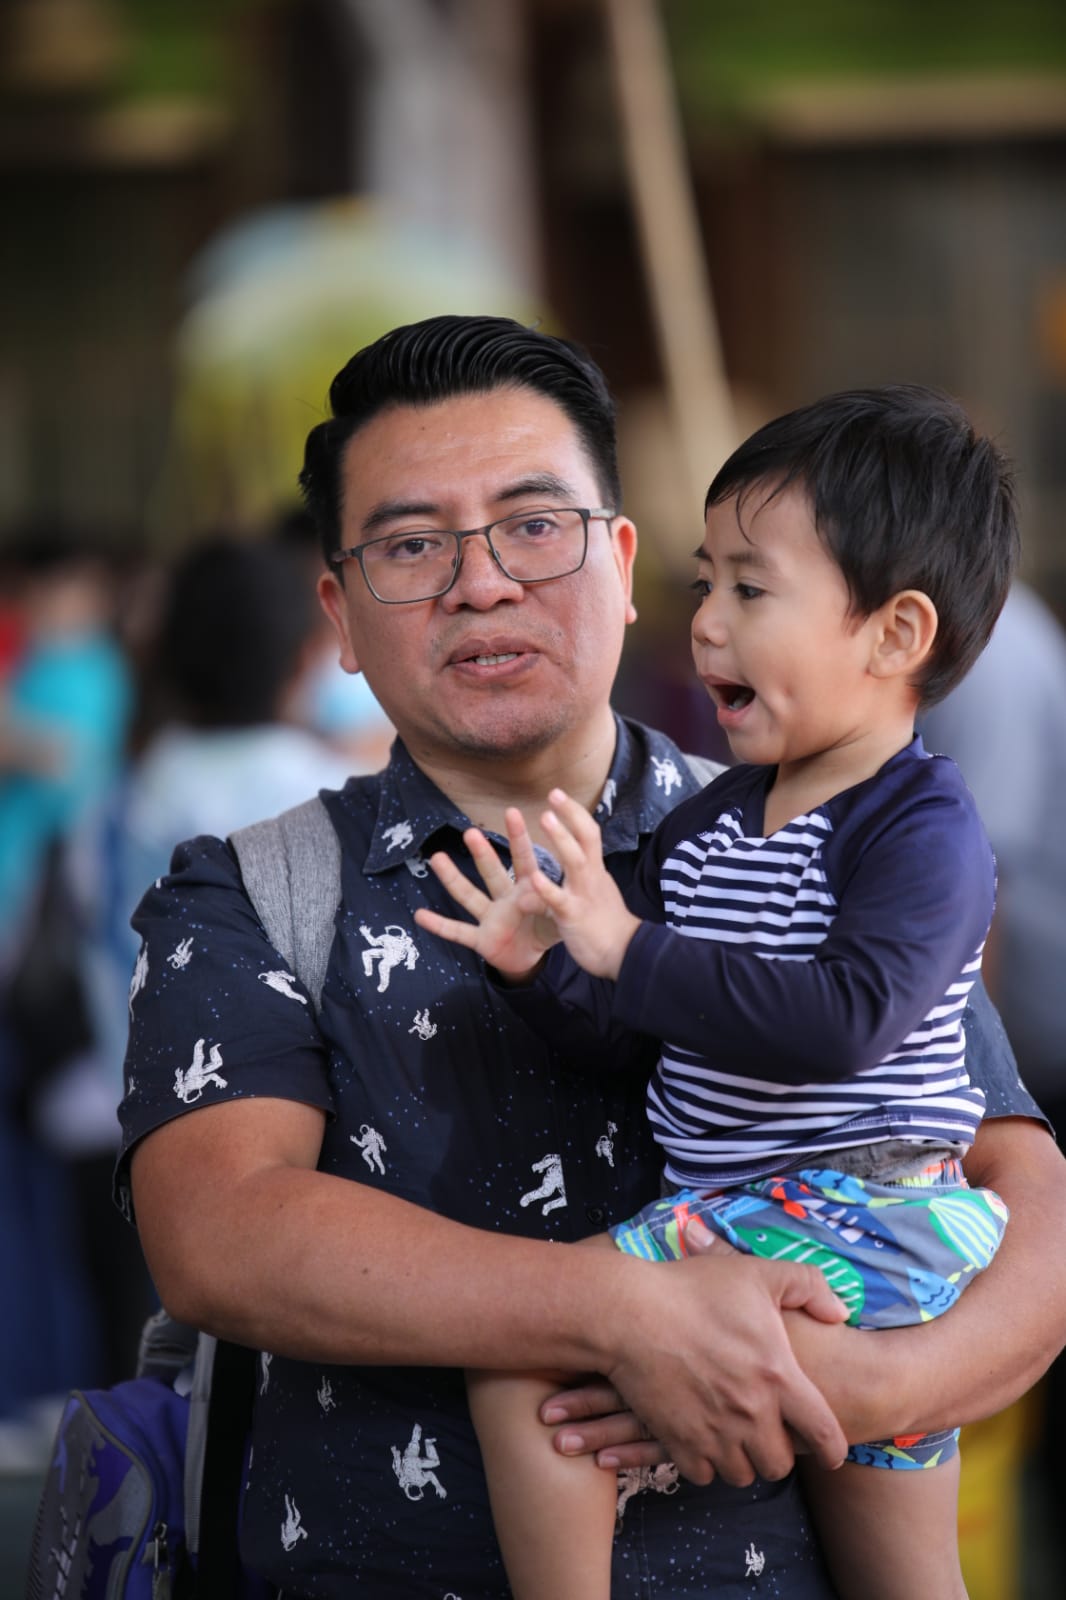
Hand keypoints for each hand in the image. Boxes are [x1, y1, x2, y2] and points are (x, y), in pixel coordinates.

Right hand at [413, 809, 558, 979]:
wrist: (531, 959)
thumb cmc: (545, 930)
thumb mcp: (556, 919)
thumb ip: (549, 904)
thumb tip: (537, 888)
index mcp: (527, 890)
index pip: (524, 861)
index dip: (519, 838)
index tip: (513, 813)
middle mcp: (504, 899)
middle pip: (491, 873)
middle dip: (482, 853)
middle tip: (470, 832)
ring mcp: (490, 918)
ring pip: (469, 896)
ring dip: (453, 878)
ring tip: (437, 857)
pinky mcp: (481, 940)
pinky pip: (458, 932)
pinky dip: (439, 926)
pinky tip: (420, 915)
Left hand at [526, 789, 640, 978]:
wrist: (626, 956)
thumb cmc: (610, 925)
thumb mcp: (598, 893)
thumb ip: (586, 876)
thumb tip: (580, 860)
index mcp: (596, 871)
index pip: (589, 834)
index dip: (574, 813)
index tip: (558, 795)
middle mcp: (592, 877)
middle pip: (586, 837)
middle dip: (570, 814)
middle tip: (553, 793)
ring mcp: (584, 895)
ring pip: (575, 861)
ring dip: (560, 838)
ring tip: (544, 818)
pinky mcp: (574, 917)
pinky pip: (559, 901)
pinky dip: (547, 888)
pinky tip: (535, 879)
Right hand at [548, 1226, 848, 1485]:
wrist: (632, 1313)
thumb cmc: (695, 1289)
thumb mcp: (758, 1273)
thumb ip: (809, 1286)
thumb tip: (839, 1313)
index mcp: (777, 1377)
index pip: (823, 1433)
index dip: (833, 1450)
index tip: (832, 1456)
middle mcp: (751, 1414)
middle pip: (779, 1463)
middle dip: (778, 1452)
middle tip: (768, 1434)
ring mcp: (714, 1433)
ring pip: (742, 1475)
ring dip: (743, 1461)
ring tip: (736, 1439)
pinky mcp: (679, 1442)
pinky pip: (703, 1475)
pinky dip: (706, 1463)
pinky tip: (703, 1440)